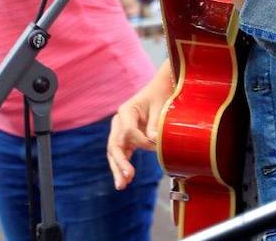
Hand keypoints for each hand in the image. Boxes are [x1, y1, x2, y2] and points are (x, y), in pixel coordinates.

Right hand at [107, 67, 172, 189]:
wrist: (160, 91)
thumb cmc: (161, 96)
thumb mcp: (161, 107)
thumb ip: (155, 124)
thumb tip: (153, 141)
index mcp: (127, 110)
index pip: (129, 130)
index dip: (140, 141)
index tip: (154, 145)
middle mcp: (120, 121)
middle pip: (115, 143)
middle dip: (119, 162)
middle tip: (126, 176)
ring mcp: (121, 130)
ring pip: (114, 152)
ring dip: (118, 168)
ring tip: (121, 185)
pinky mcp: (126, 139)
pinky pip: (121, 154)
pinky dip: (122, 166)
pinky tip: (125, 180)